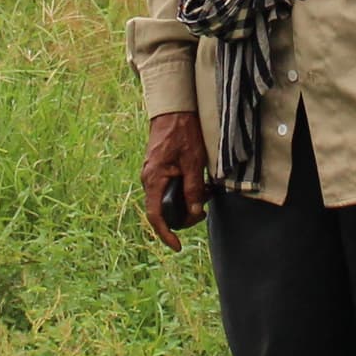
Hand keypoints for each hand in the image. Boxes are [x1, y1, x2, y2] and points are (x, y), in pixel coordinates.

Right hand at [141, 109, 211, 248]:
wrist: (173, 110)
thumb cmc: (182, 132)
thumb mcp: (194, 162)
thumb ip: (193, 189)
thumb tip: (195, 213)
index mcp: (154, 179)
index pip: (155, 216)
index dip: (165, 234)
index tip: (177, 246)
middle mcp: (149, 180)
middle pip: (163, 211)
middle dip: (184, 216)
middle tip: (203, 210)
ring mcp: (153, 175)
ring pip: (168, 200)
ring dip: (187, 202)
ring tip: (205, 192)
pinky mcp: (159, 170)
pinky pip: (170, 188)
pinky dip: (184, 191)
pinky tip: (200, 184)